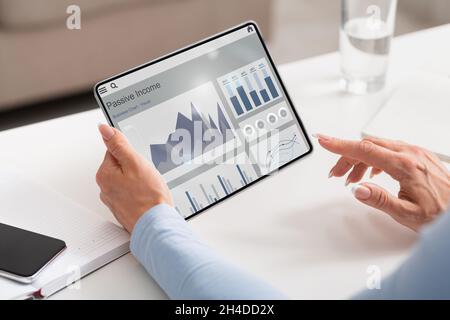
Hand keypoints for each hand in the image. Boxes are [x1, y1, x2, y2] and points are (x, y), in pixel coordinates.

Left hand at [96, 124, 172, 232]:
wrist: (157, 224)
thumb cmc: (148, 197)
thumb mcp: (135, 162)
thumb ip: (119, 144)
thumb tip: (104, 129)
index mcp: (104, 174)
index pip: (115, 151)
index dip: (132, 154)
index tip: (140, 161)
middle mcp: (105, 188)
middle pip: (122, 166)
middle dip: (137, 168)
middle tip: (147, 175)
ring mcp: (115, 200)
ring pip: (128, 180)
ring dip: (139, 181)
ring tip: (150, 187)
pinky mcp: (124, 209)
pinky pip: (132, 194)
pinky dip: (141, 193)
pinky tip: (149, 196)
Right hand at [316, 134, 449, 230]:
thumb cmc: (440, 213)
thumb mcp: (407, 214)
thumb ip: (380, 200)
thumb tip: (358, 189)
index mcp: (405, 165)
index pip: (364, 149)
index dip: (340, 145)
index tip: (324, 140)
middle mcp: (410, 153)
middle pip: (368, 145)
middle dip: (346, 156)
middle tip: (335, 173)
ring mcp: (415, 152)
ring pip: (378, 146)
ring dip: (359, 158)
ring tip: (350, 178)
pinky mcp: (418, 155)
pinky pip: (389, 149)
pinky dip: (374, 158)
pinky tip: (371, 171)